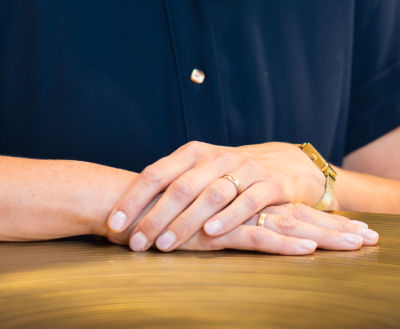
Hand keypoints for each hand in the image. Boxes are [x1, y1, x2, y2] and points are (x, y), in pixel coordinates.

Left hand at [103, 140, 378, 254]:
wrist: (286, 164)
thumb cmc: (231, 174)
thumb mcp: (200, 172)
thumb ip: (171, 185)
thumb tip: (127, 210)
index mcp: (193, 153)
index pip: (156, 173)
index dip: (133, 198)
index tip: (113, 224)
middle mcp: (215, 157)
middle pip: (179, 187)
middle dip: (154, 217)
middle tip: (135, 243)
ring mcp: (244, 169)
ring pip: (209, 195)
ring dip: (184, 222)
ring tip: (165, 245)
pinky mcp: (269, 185)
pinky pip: (246, 202)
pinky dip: (227, 218)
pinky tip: (211, 235)